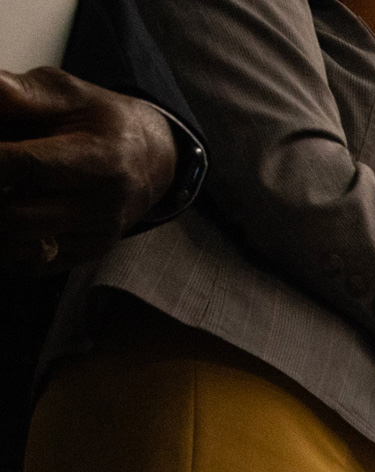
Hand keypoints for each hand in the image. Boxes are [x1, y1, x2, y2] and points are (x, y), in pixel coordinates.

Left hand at [0, 69, 176, 269]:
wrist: (150, 159)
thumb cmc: (99, 121)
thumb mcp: (66, 92)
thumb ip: (20, 93)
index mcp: (100, 161)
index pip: (23, 166)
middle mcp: (103, 207)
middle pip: (12, 216)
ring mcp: (96, 237)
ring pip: (16, 245)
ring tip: (4, 188)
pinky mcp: (86, 256)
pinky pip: (29, 264)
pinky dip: (8, 242)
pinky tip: (14, 209)